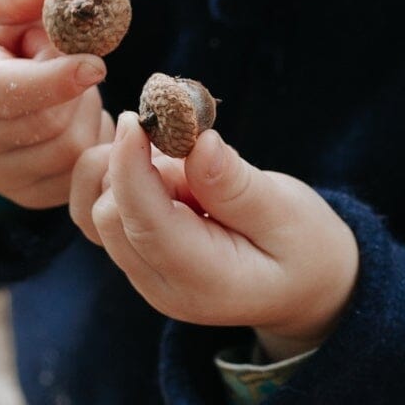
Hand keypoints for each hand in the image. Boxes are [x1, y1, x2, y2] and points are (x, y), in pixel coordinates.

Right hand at [0, 0, 115, 211]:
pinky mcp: (24, 194)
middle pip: (44, 122)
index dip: (52, 81)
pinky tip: (72, 113)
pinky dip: (91, 137)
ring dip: (86, 110)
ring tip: (66, 85)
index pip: (0, 90)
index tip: (97, 64)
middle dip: (74, 86)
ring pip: (68, 149)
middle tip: (69, 56)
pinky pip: (80, 171)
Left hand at [70, 112, 359, 358]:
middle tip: (184, 142)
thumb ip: (236, 185)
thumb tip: (198, 144)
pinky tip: (166, 171)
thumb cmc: (305, 247)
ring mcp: (145, 276)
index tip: (139, 118)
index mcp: (202, 281)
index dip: (132, 165)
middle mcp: (161, 286)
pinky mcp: (139, 258)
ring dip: (126, 172)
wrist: (307, 286)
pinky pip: (107, 214)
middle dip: (134, 165)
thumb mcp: (287, 213)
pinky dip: (123, 182)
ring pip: (98, 213)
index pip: (144, 222)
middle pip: (109, 215)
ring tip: (183, 164)